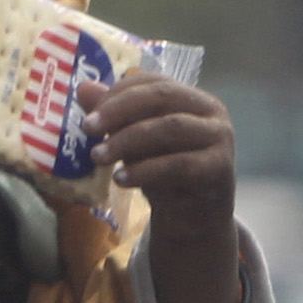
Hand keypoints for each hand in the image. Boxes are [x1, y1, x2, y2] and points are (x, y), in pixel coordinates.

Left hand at [79, 75, 239, 302]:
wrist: (194, 220)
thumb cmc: (164, 175)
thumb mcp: (135, 144)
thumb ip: (115, 116)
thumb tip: (83, 88)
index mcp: (191, 96)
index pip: (153, 82)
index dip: (119, 93)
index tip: (89, 113)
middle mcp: (211, 111)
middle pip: (161, 97)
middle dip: (119, 110)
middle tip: (87, 127)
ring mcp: (219, 137)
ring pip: (169, 128)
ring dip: (127, 141)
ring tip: (98, 157)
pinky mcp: (219, 167)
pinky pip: (178, 164)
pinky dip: (145, 170)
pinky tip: (120, 179)